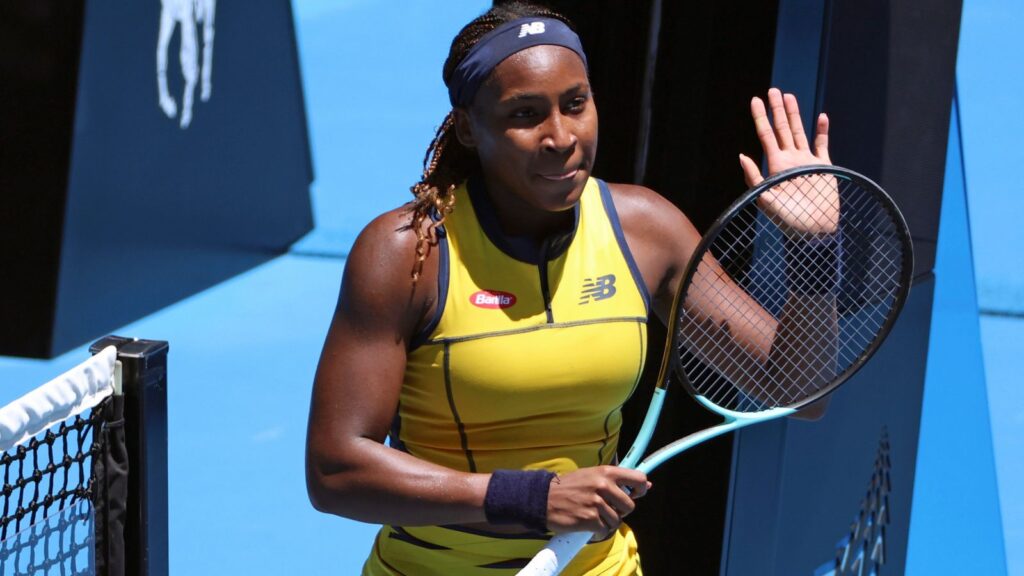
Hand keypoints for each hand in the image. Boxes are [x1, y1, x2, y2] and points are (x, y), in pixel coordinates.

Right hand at [545, 466, 650, 539]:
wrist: (543, 498)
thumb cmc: (569, 486)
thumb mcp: (593, 475)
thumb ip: (618, 480)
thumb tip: (648, 485)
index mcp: (606, 472)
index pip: (639, 479)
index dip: (640, 490)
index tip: (634, 494)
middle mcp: (603, 485)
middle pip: (630, 506)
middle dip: (620, 511)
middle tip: (606, 508)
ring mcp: (596, 503)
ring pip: (616, 521)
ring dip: (606, 522)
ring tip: (593, 515)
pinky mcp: (589, 519)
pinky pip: (604, 531)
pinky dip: (597, 531)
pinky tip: (587, 525)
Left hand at [739, 88, 837, 234]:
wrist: (815, 234)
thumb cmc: (789, 222)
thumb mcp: (765, 200)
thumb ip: (754, 178)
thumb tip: (742, 155)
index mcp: (775, 166)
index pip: (765, 135)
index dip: (760, 117)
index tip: (754, 100)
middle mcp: (789, 161)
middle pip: (781, 129)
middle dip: (776, 110)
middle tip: (772, 90)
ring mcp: (806, 163)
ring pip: (800, 132)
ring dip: (795, 115)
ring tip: (789, 96)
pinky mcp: (824, 168)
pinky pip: (822, 146)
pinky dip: (822, 131)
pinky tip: (821, 117)